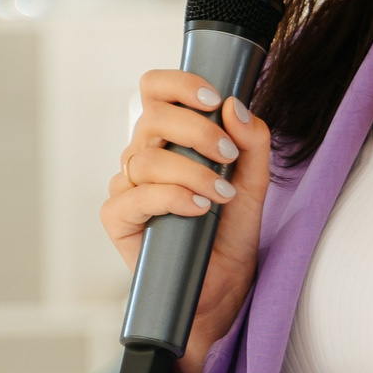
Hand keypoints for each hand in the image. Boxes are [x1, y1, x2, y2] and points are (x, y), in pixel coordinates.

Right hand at [100, 71, 273, 372]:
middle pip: (151, 117)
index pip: (156, 90)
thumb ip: (252, 142)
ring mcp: (127, 188)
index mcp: (170, 138)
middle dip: (196, 130)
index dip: (180, 85)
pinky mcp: (118, 219)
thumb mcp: (253, 182)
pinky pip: (135, 196)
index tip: (215, 99)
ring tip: (220, 193)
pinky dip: (171, 198)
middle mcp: (143, 157)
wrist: (221, 288)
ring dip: (192, 171)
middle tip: (228, 155)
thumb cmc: (230, 232)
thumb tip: (236, 105)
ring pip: (145, 158)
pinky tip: (198, 208)